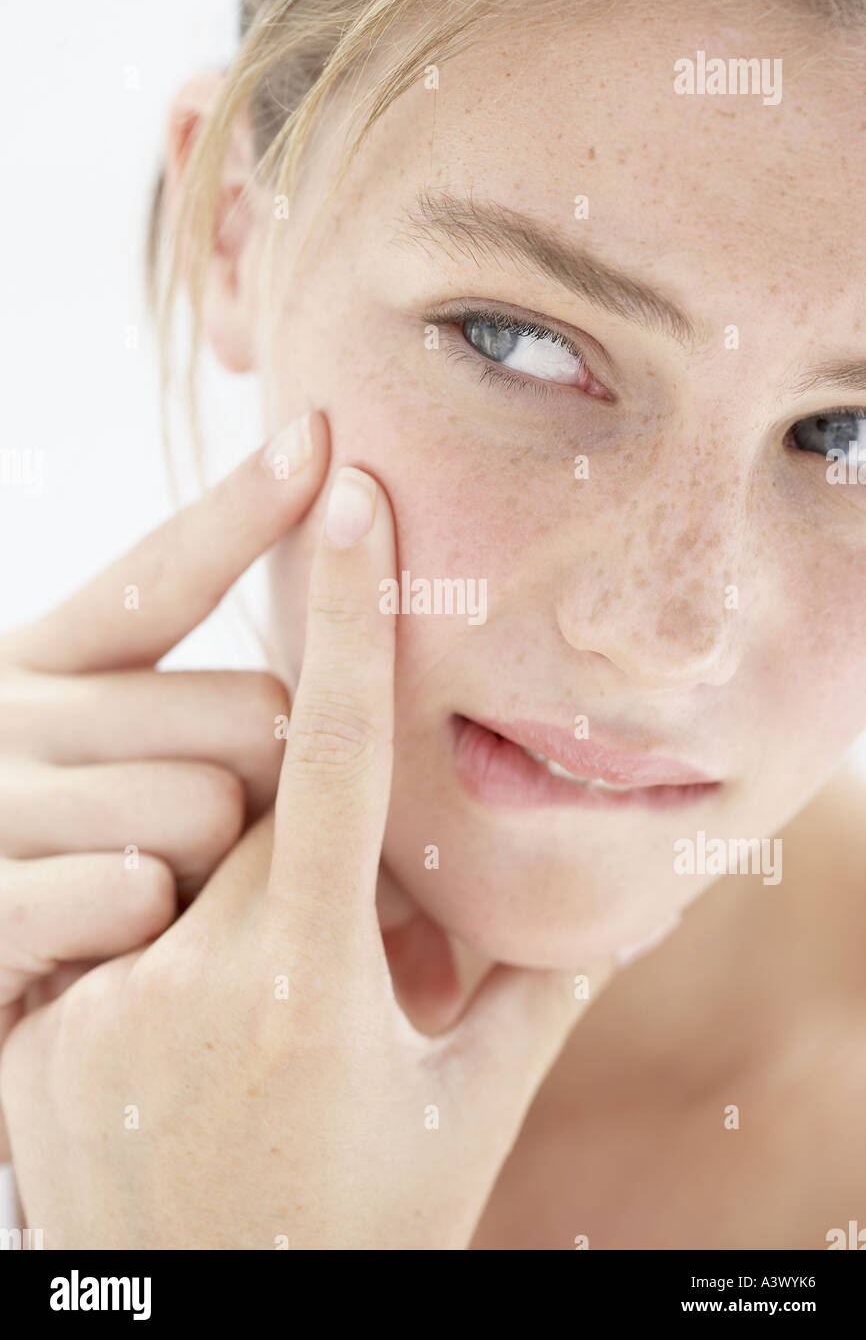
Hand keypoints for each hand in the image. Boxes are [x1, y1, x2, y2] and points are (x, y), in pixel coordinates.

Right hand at [0, 411, 327, 1158]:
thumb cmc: (57, 884)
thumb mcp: (103, 776)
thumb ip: (191, 716)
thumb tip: (311, 608)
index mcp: (45, 661)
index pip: (160, 573)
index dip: (243, 509)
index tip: (323, 439)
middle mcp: (12, 705)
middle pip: (250, 713)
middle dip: (273, 793)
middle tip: (216, 857)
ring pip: (207, 806)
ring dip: (212, 878)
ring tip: (151, 912)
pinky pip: (135, 889)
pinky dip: (145, 930)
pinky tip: (107, 949)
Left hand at [1, 463, 613, 1249]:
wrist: (205, 1333)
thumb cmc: (357, 1228)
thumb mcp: (467, 1113)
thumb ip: (546, 988)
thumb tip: (635, 899)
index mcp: (314, 989)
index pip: (337, 756)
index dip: (350, 617)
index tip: (349, 495)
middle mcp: (195, 984)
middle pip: (261, 807)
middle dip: (312, 843)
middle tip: (346, 951)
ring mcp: (103, 1008)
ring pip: (186, 855)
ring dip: (241, 895)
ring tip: (264, 1026)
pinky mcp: (39, 1036)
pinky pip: (119, 914)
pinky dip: (168, 939)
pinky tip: (193, 1045)